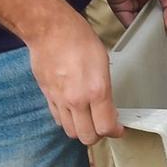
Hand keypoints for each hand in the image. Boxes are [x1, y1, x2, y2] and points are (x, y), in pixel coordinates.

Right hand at [27, 9, 122, 143]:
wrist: (49, 29)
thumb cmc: (78, 38)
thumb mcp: (102, 60)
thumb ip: (104, 88)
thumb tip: (106, 106)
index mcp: (96, 90)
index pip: (106, 127)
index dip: (115, 131)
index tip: (118, 129)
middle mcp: (77, 100)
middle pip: (88, 137)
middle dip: (99, 135)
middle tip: (104, 125)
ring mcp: (60, 100)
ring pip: (71, 132)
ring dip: (82, 130)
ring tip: (88, 120)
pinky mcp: (47, 97)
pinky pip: (58, 119)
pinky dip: (67, 121)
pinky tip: (73, 111)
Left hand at [102, 0, 166, 32]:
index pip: (159, 15)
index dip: (164, 24)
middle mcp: (142, 2)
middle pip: (148, 22)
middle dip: (154, 29)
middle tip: (161, 39)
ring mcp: (130, 6)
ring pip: (138, 24)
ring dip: (144, 31)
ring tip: (153, 38)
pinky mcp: (119, 8)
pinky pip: (127, 23)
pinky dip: (133, 30)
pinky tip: (141, 34)